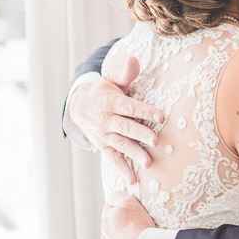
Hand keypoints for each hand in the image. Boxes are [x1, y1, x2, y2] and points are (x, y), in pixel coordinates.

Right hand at [69, 57, 163, 183]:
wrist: (78, 105)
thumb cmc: (103, 91)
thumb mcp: (112, 79)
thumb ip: (126, 73)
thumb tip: (134, 59)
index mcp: (110, 102)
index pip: (129, 107)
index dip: (144, 111)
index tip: (161, 116)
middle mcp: (106, 120)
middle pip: (126, 128)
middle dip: (140, 135)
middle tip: (156, 141)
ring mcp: (104, 134)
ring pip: (120, 145)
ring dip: (134, 154)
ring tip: (148, 163)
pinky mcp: (103, 145)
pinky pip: (112, 158)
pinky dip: (121, 169)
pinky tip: (132, 180)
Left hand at [101, 191, 155, 238]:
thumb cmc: (140, 228)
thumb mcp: (129, 202)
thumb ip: (119, 196)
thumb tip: (114, 198)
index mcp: (107, 217)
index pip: (111, 204)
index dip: (122, 204)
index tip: (132, 209)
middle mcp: (105, 233)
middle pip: (111, 222)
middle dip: (121, 222)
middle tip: (137, 223)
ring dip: (122, 237)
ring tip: (138, 238)